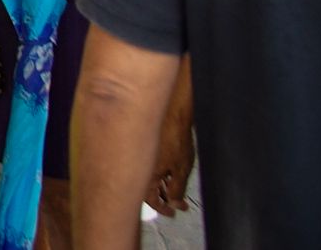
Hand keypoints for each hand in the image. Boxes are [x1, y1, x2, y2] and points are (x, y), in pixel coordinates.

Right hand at [147, 87, 195, 216]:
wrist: (171, 109)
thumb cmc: (174, 133)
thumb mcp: (182, 168)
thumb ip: (177, 189)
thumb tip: (174, 202)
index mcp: (145, 174)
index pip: (150, 200)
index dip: (163, 208)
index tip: (172, 212)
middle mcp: (138, 165)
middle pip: (147, 188)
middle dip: (163, 197)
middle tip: (175, 202)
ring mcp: (140, 154)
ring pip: (148, 175)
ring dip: (162, 184)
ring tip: (176, 187)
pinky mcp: (144, 143)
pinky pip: (149, 162)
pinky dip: (159, 170)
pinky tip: (168, 170)